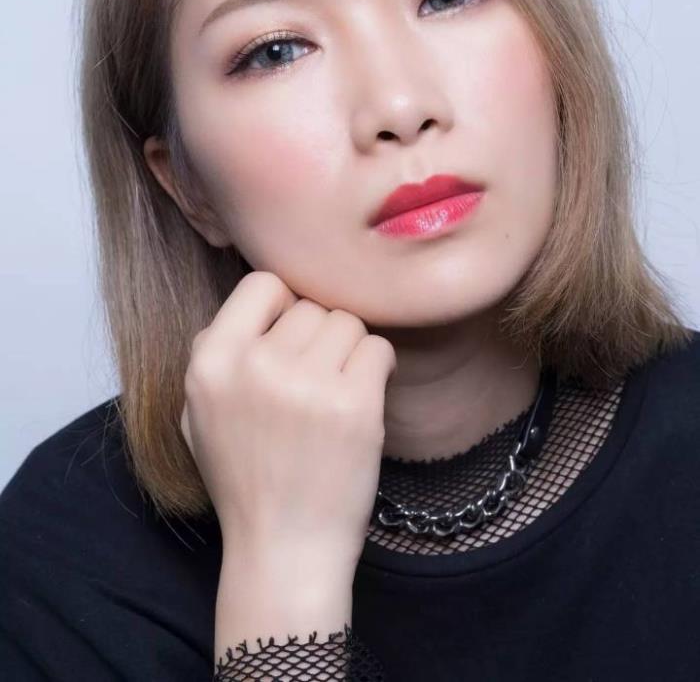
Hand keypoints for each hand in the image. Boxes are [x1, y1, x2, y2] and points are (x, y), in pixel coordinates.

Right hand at [180, 271, 396, 568]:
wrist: (283, 548)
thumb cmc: (244, 479)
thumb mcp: (198, 414)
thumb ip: (214, 353)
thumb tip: (255, 302)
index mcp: (210, 363)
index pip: (262, 283)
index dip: (281, 308)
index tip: (289, 340)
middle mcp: (255, 366)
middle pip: (311, 306)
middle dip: (318, 339)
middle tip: (315, 382)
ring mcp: (306, 384)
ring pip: (348, 322)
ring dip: (349, 353)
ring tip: (337, 394)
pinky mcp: (354, 405)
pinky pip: (378, 348)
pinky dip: (378, 369)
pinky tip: (362, 401)